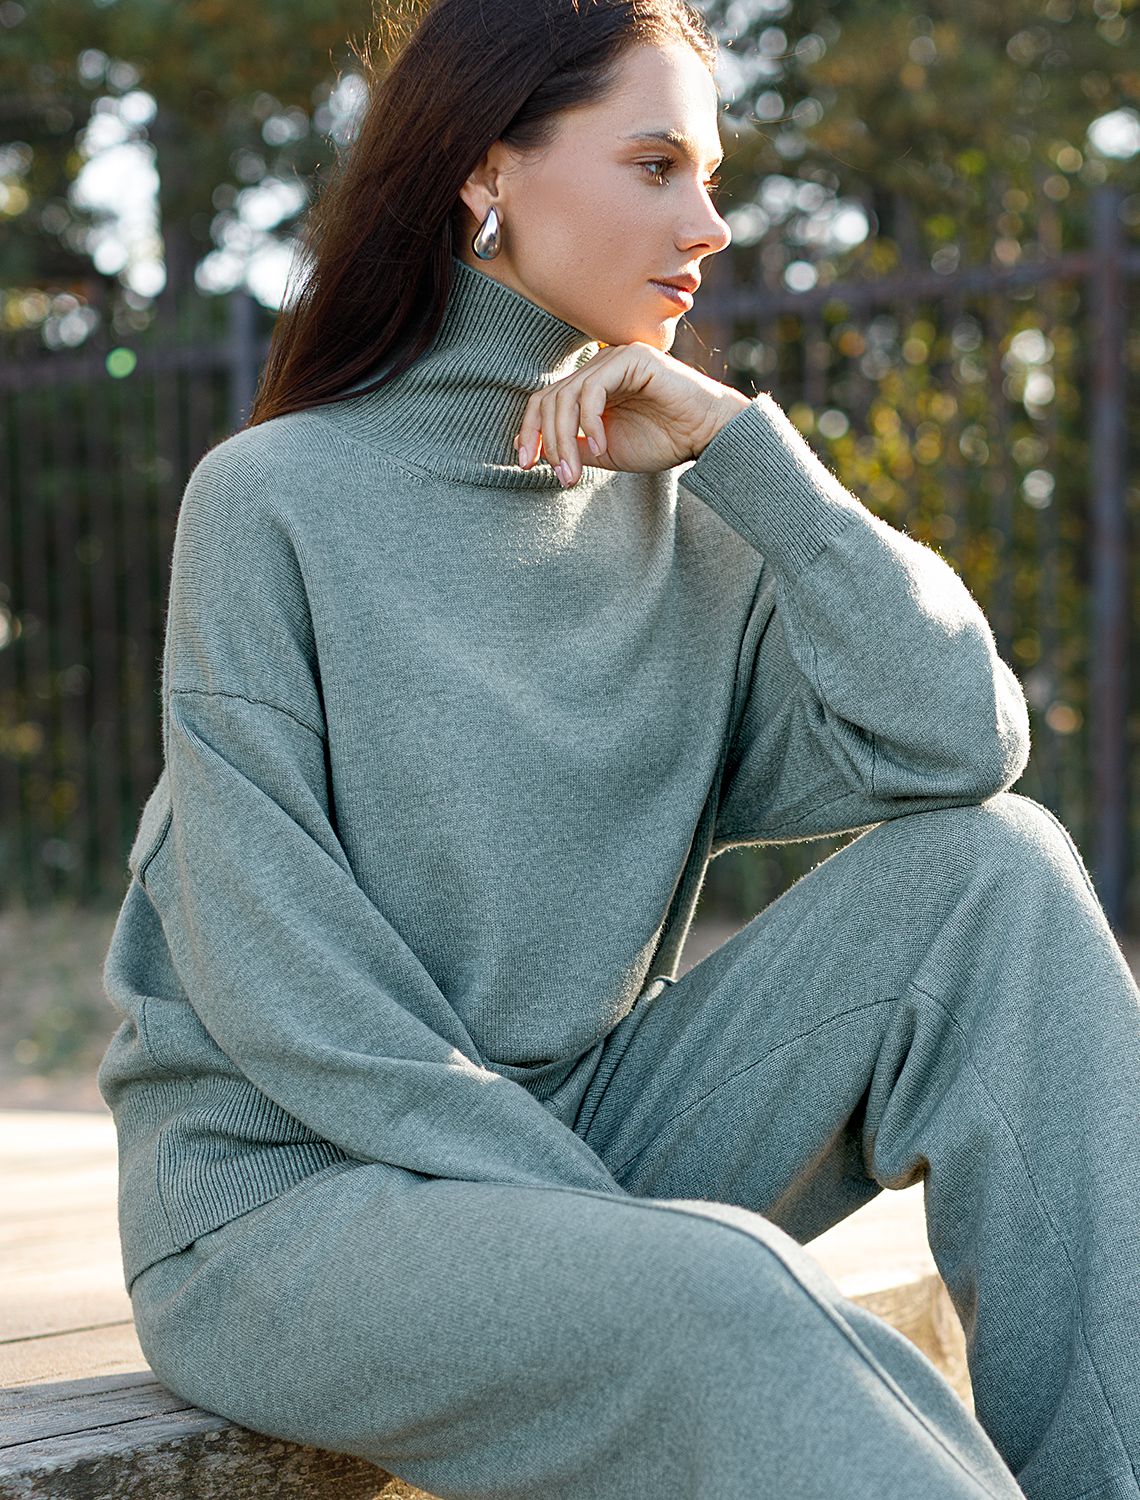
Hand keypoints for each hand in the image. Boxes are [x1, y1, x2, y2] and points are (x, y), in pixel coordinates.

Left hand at [513, 342, 751, 485]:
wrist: (706, 435)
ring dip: (565, 438)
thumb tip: (539, 453)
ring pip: (567, 396)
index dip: (530, 431)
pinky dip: (589, 422)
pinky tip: (600, 446)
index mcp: (590, 385)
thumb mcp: (606, 451)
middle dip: (548, 442)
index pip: (545, 401)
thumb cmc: (662, 441)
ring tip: (576, 471)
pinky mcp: (631, 358)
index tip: (526, 464)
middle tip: (561, 476)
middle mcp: (598, 366)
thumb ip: (574, 446)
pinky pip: (593, 389)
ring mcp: (614, 358)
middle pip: (551, 399)